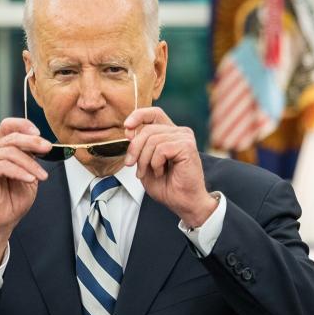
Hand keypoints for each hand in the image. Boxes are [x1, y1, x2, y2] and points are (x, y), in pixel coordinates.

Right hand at [0, 118, 49, 267]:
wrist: (1, 221)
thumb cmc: (12, 200)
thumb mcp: (29, 174)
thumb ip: (31, 158)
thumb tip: (42, 144)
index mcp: (0, 149)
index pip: (8, 126)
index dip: (23, 125)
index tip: (39, 134)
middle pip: (12, 138)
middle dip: (33, 142)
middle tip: (47, 148)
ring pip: (10, 153)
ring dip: (30, 164)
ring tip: (41, 176)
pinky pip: (4, 166)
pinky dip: (20, 172)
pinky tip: (30, 179)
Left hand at [124, 107, 215, 226]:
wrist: (182, 201)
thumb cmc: (166, 185)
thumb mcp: (144, 163)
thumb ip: (139, 146)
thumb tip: (130, 131)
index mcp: (170, 133)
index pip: (153, 113)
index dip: (138, 116)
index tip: (126, 128)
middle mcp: (179, 132)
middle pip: (147, 129)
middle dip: (134, 148)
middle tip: (131, 165)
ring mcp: (185, 137)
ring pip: (152, 139)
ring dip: (144, 160)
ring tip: (149, 172)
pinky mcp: (187, 146)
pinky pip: (161, 149)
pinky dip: (155, 163)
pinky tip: (161, 172)